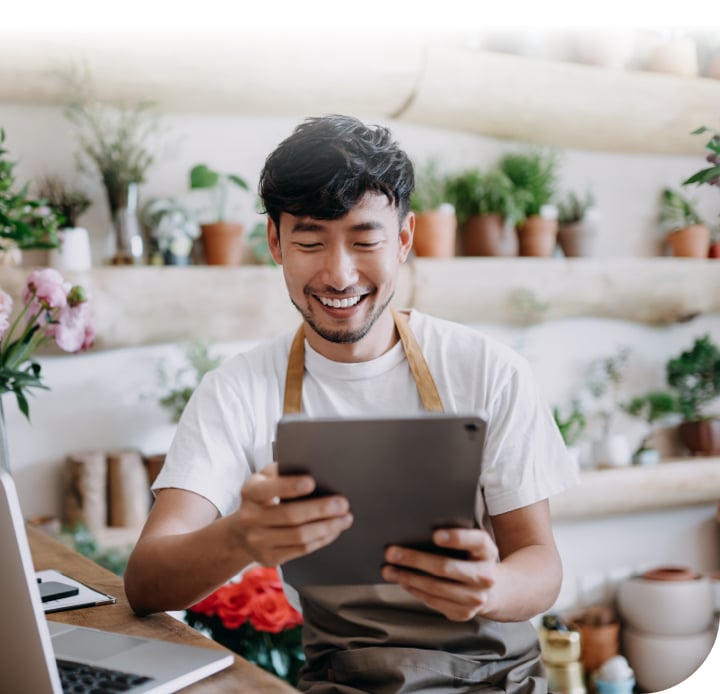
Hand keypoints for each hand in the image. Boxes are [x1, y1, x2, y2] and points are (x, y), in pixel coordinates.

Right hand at [232, 463, 352, 565]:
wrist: (241, 533)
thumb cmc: (262, 498)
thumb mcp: (265, 480)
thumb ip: (282, 472)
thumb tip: (314, 467)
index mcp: (250, 492)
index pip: (269, 489)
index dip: (290, 486)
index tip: (312, 482)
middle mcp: (250, 518)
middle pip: (290, 515)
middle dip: (320, 509)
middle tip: (342, 503)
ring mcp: (258, 541)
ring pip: (299, 536)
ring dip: (326, 527)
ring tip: (345, 518)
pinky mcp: (269, 557)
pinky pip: (301, 550)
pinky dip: (321, 539)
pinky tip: (333, 531)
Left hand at [381, 528, 498, 620]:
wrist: (493, 588)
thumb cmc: (472, 557)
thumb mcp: (471, 542)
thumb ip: (453, 535)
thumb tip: (416, 530)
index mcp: (487, 551)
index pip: (475, 541)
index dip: (456, 538)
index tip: (435, 535)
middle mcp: (485, 576)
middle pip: (445, 567)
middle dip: (414, 559)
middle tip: (391, 552)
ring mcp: (476, 598)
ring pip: (435, 587)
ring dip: (407, 577)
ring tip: (389, 569)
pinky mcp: (464, 613)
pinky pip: (433, 601)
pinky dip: (414, 590)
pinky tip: (402, 581)